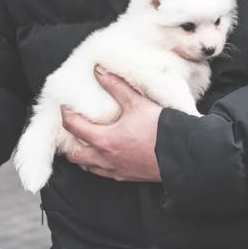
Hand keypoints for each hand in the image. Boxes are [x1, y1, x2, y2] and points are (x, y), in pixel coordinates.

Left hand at [62, 66, 162, 181]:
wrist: (182, 155)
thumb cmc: (159, 130)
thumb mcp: (137, 103)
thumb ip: (116, 86)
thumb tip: (99, 71)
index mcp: (104, 140)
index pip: (74, 128)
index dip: (67, 115)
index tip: (65, 107)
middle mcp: (106, 159)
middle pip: (75, 155)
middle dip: (70, 144)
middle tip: (71, 131)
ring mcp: (116, 170)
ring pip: (89, 167)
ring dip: (84, 156)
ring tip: (87, 144)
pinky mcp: (127, 177)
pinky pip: (105, 174)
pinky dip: (99, 165)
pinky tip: (107, 156)